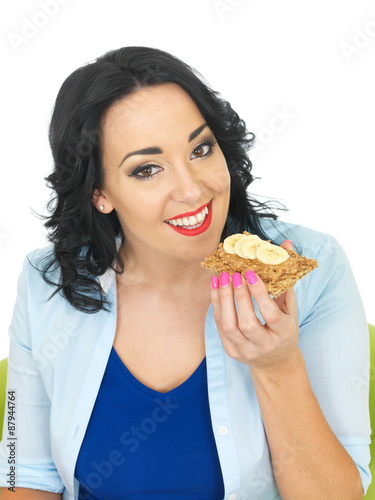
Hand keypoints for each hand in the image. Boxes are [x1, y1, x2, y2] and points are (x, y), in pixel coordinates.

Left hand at [211, 241, 299, 374]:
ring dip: (223, 299)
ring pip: (229, 326)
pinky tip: (216, 287)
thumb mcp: (290, 308)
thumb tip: (285, 245)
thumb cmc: (284, 329)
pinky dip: (216, 305)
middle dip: (239, 296)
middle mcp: (264, 346)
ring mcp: (246, 351)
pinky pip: (220, 327)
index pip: (270, 315)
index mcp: (283, 334)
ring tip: (222, 278)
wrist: (275, 362)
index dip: (259, 294)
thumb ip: (285, 279)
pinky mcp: (231, 351)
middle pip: (247, 323)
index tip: (251, 274)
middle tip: (234, 274)